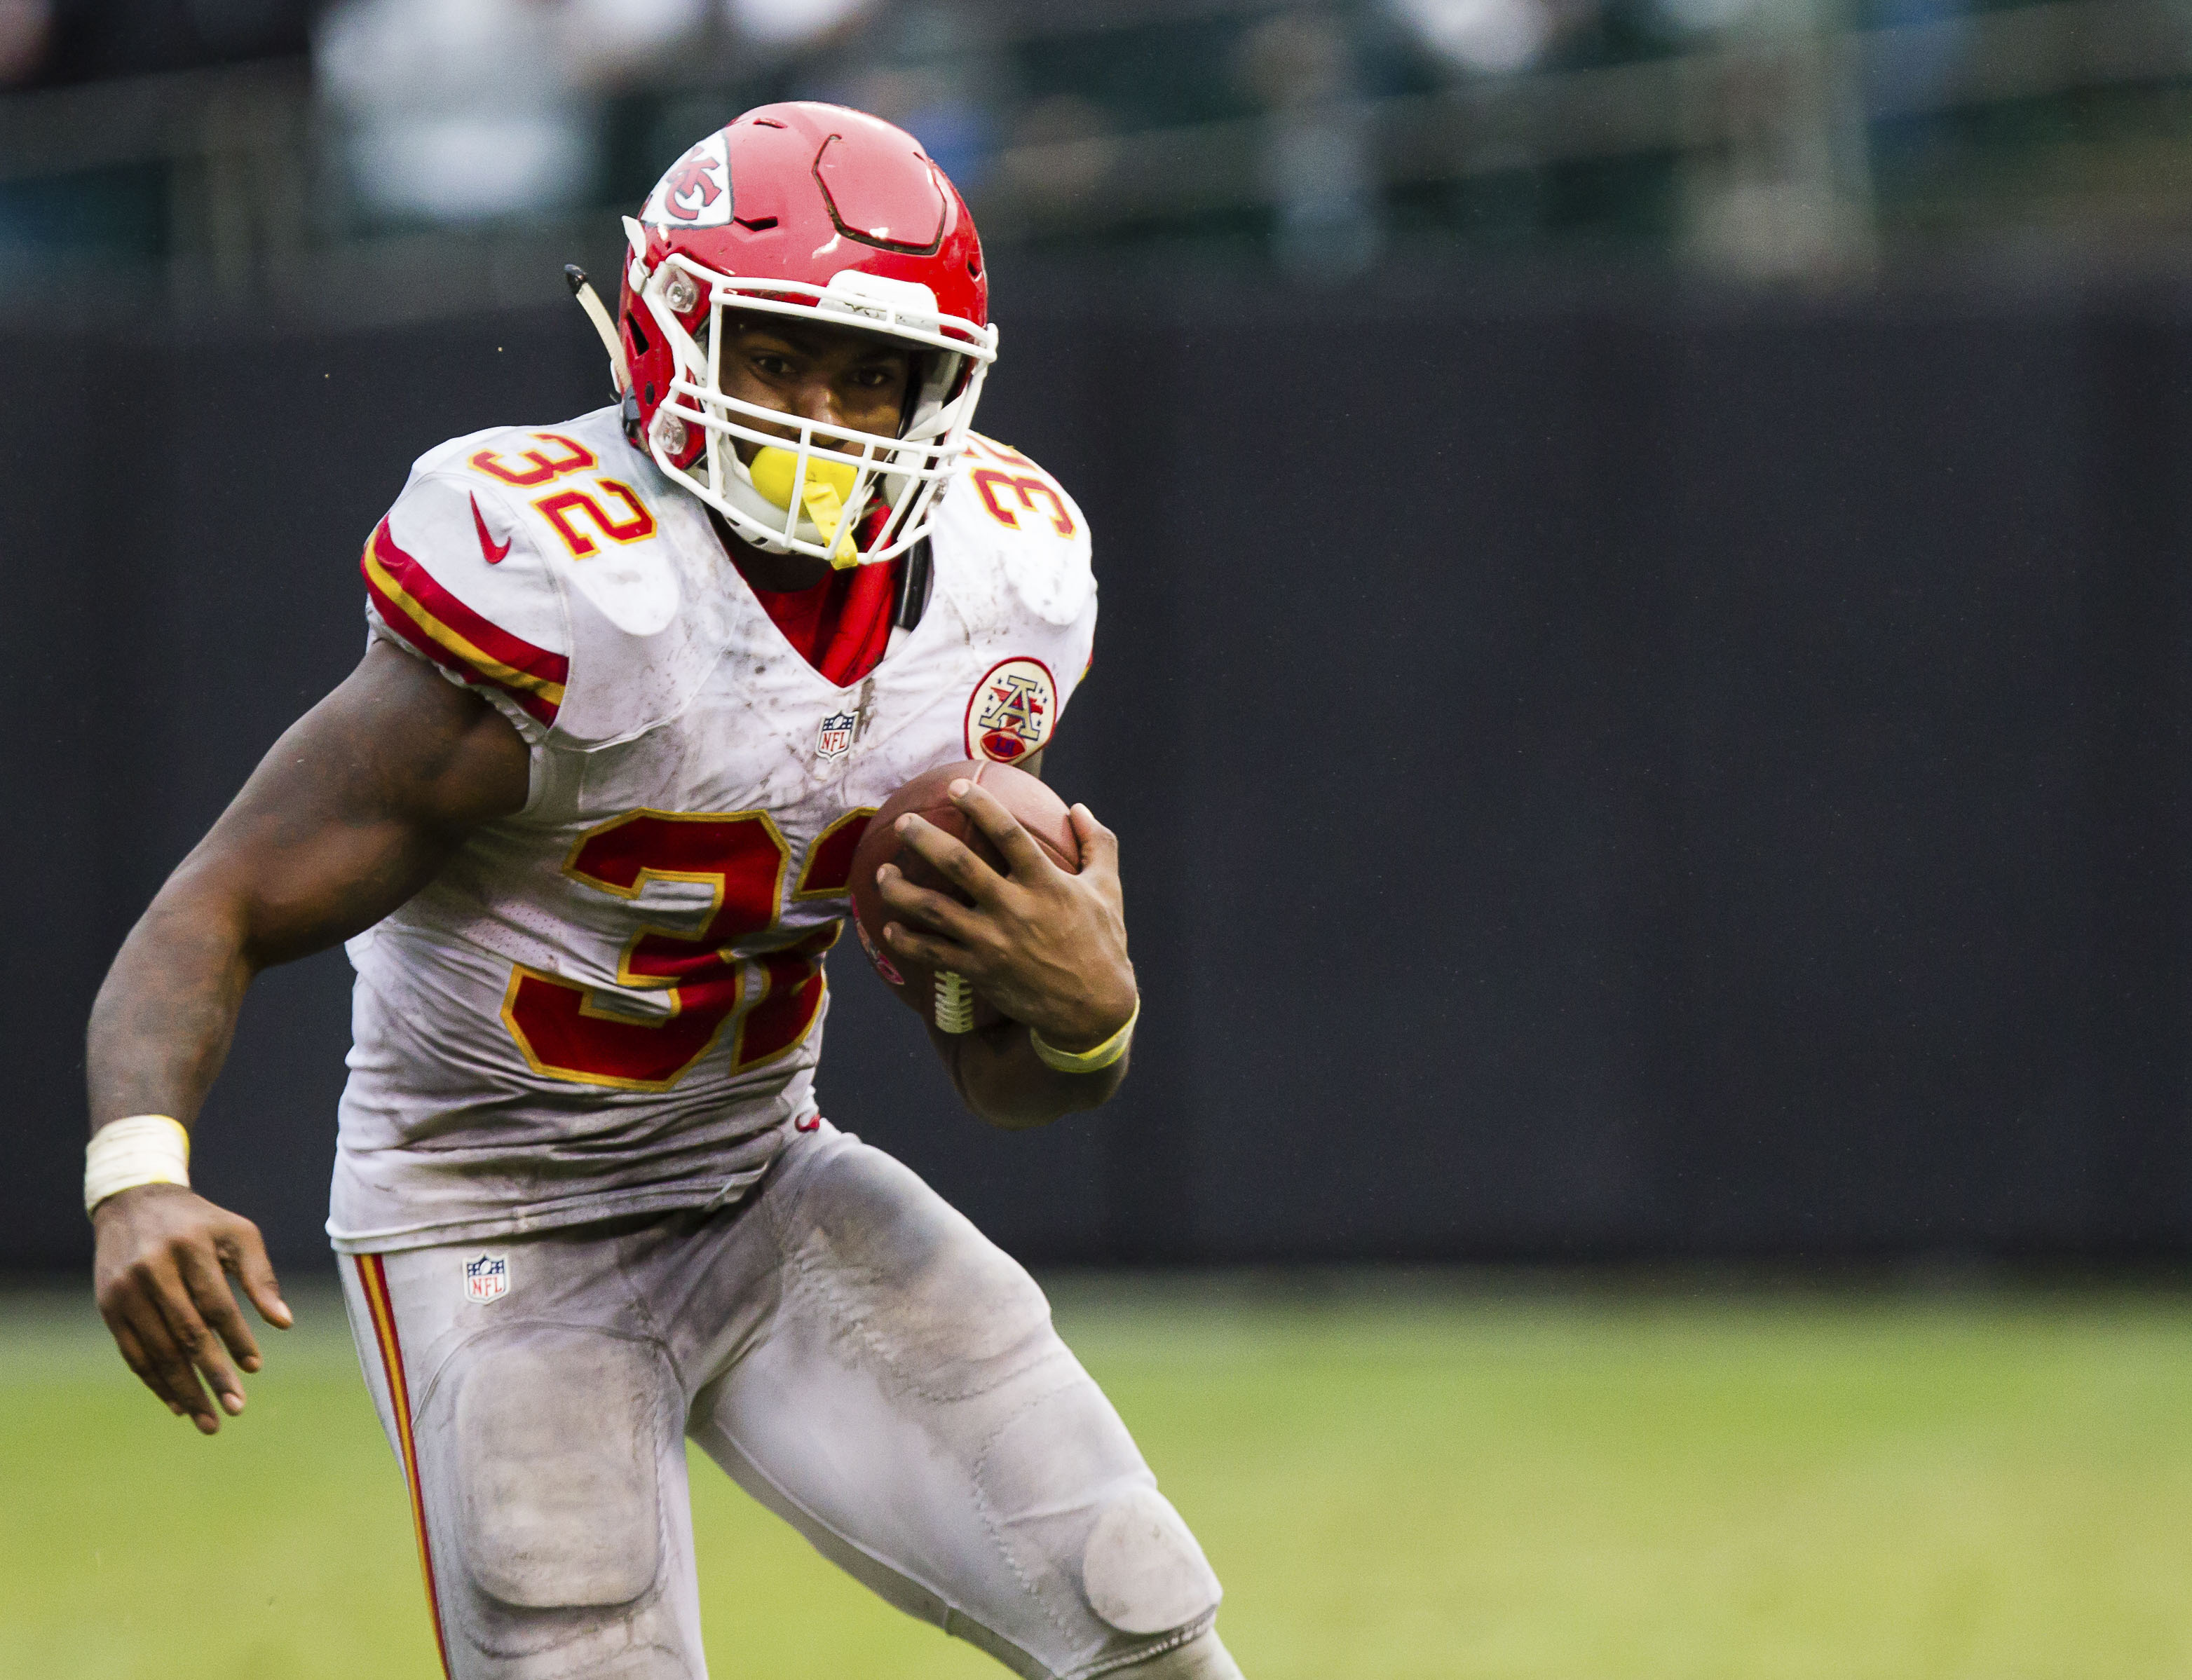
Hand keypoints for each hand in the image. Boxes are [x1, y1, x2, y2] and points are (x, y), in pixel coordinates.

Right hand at [92, 1183, 291, 1433]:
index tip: (255, 1368)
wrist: (135, 1203)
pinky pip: (133, 1354)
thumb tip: (284, 1322)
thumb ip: (261, 1276)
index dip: (236, 1338)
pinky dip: (156, 1382)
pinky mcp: (109, 1307)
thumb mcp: (237, 1234)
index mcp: (189, 1248)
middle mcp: (152, 1269)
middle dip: (212, 1375)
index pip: (216, 1304)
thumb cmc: (200, 1223)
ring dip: (185, 1390)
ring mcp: (125, 1290)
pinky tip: (178, 1404)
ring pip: (158, 1352)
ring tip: (209, 1420)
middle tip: (236, 1408)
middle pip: (186, 1334)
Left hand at [877, 781, 1136, 1050]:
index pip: (1008, 834)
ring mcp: (993, 942)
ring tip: (881, 873)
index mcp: (1046, 883)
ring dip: (901, 889)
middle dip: (925, 839)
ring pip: (934, 910)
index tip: (956, 787)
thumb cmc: (1103, 942)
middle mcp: (1015, 909)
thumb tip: (1079, 808)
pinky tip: (889, 926)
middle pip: (959, 865)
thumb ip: (1098, 843)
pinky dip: (906, 940)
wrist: (1093, 1009)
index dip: (980, 806)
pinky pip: (932, 953)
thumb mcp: (1109, 889)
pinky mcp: (980, 971)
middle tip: (903, 823)